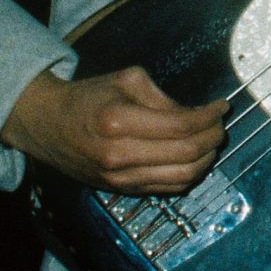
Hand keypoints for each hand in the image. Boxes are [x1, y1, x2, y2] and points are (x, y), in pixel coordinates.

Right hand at [2, 64, 226, 193]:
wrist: (48, 125)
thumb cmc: (87, 98)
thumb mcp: (127, 81)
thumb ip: (164, 98)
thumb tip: (197, 115)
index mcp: (119, 122)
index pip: (182, 126)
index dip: (210, 117)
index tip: (222, 107)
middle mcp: (119, 155)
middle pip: (187, 154)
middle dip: (214, 138)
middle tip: (220, 124)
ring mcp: (120, 177)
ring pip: (182, 177)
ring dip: (207, 159)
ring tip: (211, 141)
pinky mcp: (121, 190)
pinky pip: (168, 189)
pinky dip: (190, 175)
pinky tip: (195, 158)